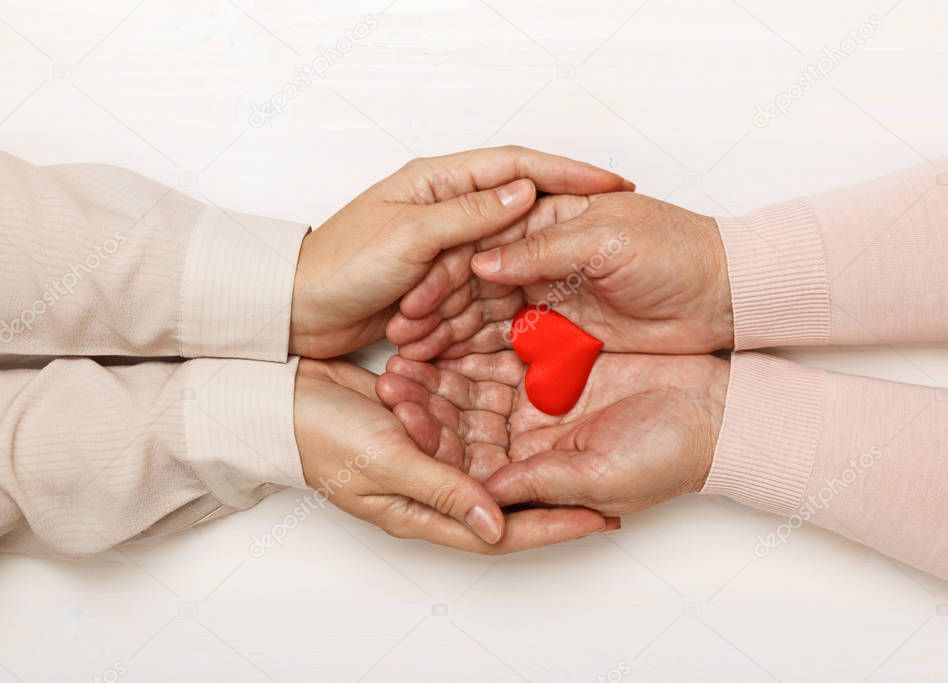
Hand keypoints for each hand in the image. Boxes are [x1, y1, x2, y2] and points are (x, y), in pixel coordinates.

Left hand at [288, 147, 633, 357]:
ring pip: (504, 248)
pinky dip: (502, 293)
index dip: (566, 171)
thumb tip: (525, 191)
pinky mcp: (439, 278)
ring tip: (577, 269)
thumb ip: (468, 216)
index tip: (610, 183)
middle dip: (561, 217)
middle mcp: (444, 207)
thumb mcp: (410, 236)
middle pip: (517, 204)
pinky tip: (534, 300)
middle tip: (607, 228)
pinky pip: (484, 280)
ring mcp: (443, 244)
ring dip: (529, 262)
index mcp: (437, 181)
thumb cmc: (340, 266)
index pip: (515, 165)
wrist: (300, 312)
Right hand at [293, 358, 612, 551]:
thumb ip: (443, 491)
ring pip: (492, 455)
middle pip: (508, 495)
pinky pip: (468, 422)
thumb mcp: (385, 463)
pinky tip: (527, 395)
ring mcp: (428, 454)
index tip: (601, 517)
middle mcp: (432, 488)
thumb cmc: (318, 435)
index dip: (554, 525)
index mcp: (423, 512)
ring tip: (578, 432)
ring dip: (528, 447)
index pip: (504, 530)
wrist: (279, 394)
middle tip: (604, 474)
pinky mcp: (422, 423)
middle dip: (555, 488)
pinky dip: (495, 414)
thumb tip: (497, 527)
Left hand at [376, 351, 728, 516]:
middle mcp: (525, 427)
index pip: (462, 456)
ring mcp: (538, 386)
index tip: (398, 407)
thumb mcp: (601, 479)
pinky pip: (508, 330)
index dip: (428, 433)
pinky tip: (454, 300)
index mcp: (527, 466)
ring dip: (443, 348)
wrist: (721, 411)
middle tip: (391, 362)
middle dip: (424, 387)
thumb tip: (483, 496)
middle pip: (459, 407)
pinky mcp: (555, 349)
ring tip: (409, 327)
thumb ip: (540, 484)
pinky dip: (481, 316)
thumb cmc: (670, 456)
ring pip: (475, 365)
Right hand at [387, 192, 732, 360]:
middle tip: (401, 340)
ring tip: (411, 366)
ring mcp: (549, 305)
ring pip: (484, 326)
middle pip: (472, 291)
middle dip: (434, 315)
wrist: (723, 296)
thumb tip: (481, 258)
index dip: (443, 274)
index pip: (479, 247)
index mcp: (547, 224)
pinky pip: (512, 355)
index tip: (411, 300)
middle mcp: (541, 265)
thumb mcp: (606, 238)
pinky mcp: (562, 343)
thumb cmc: (674, 251)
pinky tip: (449, 381)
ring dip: (448, 344)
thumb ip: (542, 248)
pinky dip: (481, 367)